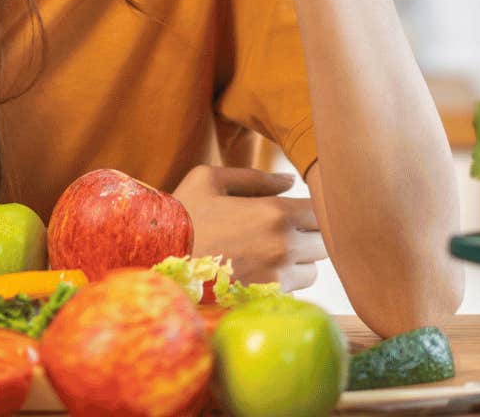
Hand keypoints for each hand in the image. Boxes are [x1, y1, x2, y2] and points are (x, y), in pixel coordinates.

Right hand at [172, 165, 326, 290]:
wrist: (155, 261)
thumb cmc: (182, 215)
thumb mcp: (210, 180)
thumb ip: (256, 177)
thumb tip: (290, 181)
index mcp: (275, 212)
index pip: (320, 211)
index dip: (309, 210)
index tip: (292, 211)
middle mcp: (283, 246)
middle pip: (323, 243)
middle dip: (307, 236)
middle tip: (282, 233)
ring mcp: (277, 278)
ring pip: (312, 270)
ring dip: (299, 262)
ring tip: (270, 254)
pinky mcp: (265, 301)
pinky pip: (292, 292)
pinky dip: (284, 283)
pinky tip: (258, 273)